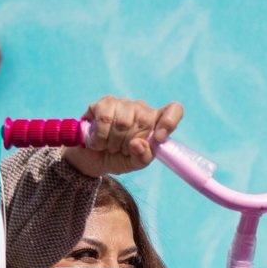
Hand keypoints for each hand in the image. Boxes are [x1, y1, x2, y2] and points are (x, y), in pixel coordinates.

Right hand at [63, 96, 183, 177]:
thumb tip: (139, 143)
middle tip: (122, 150)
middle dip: (131, 142)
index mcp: (156, 123)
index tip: (158, 138)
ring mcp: (123, 103)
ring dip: (114, 141)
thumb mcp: (135, 164)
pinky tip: (98, 141)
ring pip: (123, 121)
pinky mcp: (103, 103)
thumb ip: (143, 157)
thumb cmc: (119, 158)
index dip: (169, 122)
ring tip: (110, 146)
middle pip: (145, 120)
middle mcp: (142, 109)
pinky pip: (105, 118)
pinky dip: (100, 137)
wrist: (92, 159)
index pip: (174, 110)